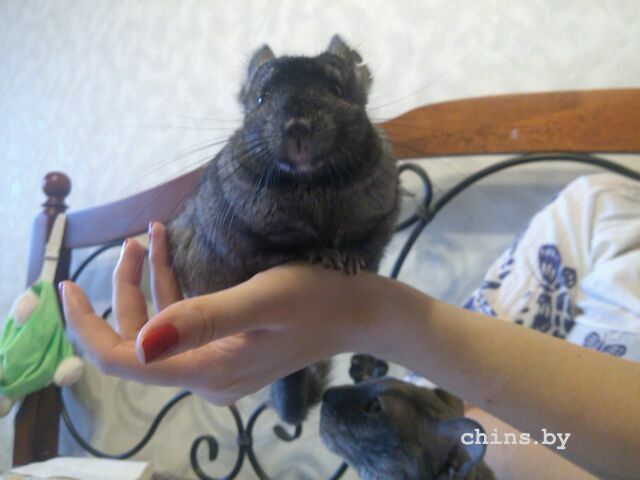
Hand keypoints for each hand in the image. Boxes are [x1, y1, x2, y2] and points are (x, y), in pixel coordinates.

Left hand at [61, 222, 383, 404]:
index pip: (125, 362)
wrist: (360, 310)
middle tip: (135, 239)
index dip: (88, 328)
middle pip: (140, 340)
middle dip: (126, 289)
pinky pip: (185, 323)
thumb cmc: (319, 297)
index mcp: (208, 372)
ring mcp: (217, 366)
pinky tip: (172, 253)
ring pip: (162, 328)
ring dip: (150, 284)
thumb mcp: (263, 299)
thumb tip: (138, 344)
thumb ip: (203, 319)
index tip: (68, 286)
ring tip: (150, 236)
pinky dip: (173, 289)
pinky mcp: (229, 350)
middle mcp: (206, 378)